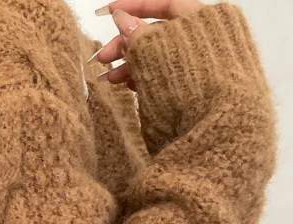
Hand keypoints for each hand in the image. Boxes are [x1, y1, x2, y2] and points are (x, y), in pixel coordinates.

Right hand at [91, 0, 206, 87]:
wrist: (218, 116)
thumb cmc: (193, 78)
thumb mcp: (158, 50)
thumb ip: (136, 33)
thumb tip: (120, 16)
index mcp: (200, 19)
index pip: (162, 3)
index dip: (133, 7)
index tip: (109, 12)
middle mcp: (199, 37)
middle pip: (155, 33)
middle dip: (125, 44)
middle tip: (102, 58)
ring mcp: (196, 61)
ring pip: (156, 57)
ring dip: (129, 65)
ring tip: (110, 79)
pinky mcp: (191, 83)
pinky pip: (163, 74)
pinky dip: (144, 77)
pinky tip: (128, 85)